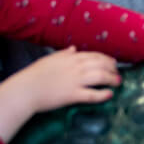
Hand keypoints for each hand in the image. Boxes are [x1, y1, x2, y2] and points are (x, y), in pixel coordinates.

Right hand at [0, 47, 120, 142]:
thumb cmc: (35, 74)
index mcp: (70, 58)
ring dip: (112, 79)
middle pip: (101, 65)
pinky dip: (103, 94)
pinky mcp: (72, 95)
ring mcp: (75, 81)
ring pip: (100, 77)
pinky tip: (110, 94)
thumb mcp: (50, 59)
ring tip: (118, 82)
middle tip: (118, 73)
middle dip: (112, 68)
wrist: (25, 89)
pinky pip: (92, 94)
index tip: (113, 63)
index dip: (106, 59)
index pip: (94, 55)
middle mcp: (76, 67)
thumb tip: (74, 48)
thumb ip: (64, 54)